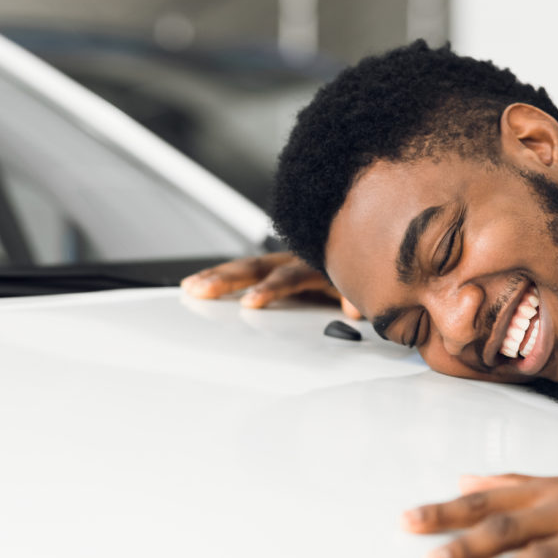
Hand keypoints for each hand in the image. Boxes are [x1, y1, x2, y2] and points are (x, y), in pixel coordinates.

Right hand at [180, 251, 361, 318]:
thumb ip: (358, 297)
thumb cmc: (361, 272)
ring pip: (247, 266)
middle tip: (201, 291)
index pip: (289, 276)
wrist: (366, 247)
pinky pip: (248, 269)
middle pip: (257, 266)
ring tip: (191, 287)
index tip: (249, 303)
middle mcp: (296, 259)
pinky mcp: (277, 267)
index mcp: (318, 264)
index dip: (269, 288)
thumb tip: (354, 309)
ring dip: (218, 275)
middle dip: (228, 279)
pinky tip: (201, 282)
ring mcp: (284, 262)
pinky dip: (224, 274)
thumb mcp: (363, 288)